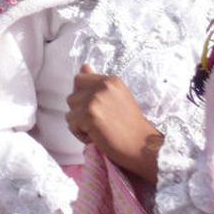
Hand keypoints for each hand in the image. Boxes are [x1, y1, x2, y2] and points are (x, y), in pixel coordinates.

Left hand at [65, 64, 163, 183]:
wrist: (143, 147)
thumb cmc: (131, 126)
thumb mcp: (117, 98)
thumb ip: (98, 84)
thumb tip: (84, 66)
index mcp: (111, 80)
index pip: (80, 80)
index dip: (82, 97)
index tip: (96, 110)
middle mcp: (102, 86)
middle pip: (72, 96)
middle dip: (80, 112)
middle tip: (98, 123)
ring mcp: (95, 100)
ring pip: (70, 111)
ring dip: (79, 124)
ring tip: (98, 131)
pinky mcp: (89, 115)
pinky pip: (71, 124)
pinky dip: (80, 134)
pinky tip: (95, 137)